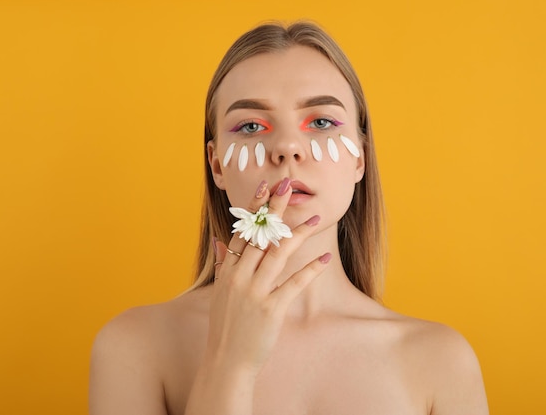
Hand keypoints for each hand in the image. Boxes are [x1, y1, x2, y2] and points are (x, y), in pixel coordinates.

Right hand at [207, 177, 329, 375]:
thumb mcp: (219, 293)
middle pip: (260, 235)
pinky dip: (310, 270)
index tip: (264, 187)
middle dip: (275, 209)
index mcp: (228, 271)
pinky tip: (326, 259)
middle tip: (287, 185)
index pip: (242, 231)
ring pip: (278, 254)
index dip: (254, 208)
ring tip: (314, 219)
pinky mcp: (271, 309)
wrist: (226, 361)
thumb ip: (222, 264)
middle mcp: (239, 277)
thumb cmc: (226, 327)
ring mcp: (254, 293)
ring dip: (297, 234)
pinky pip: (294, 284)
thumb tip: (219, 240)